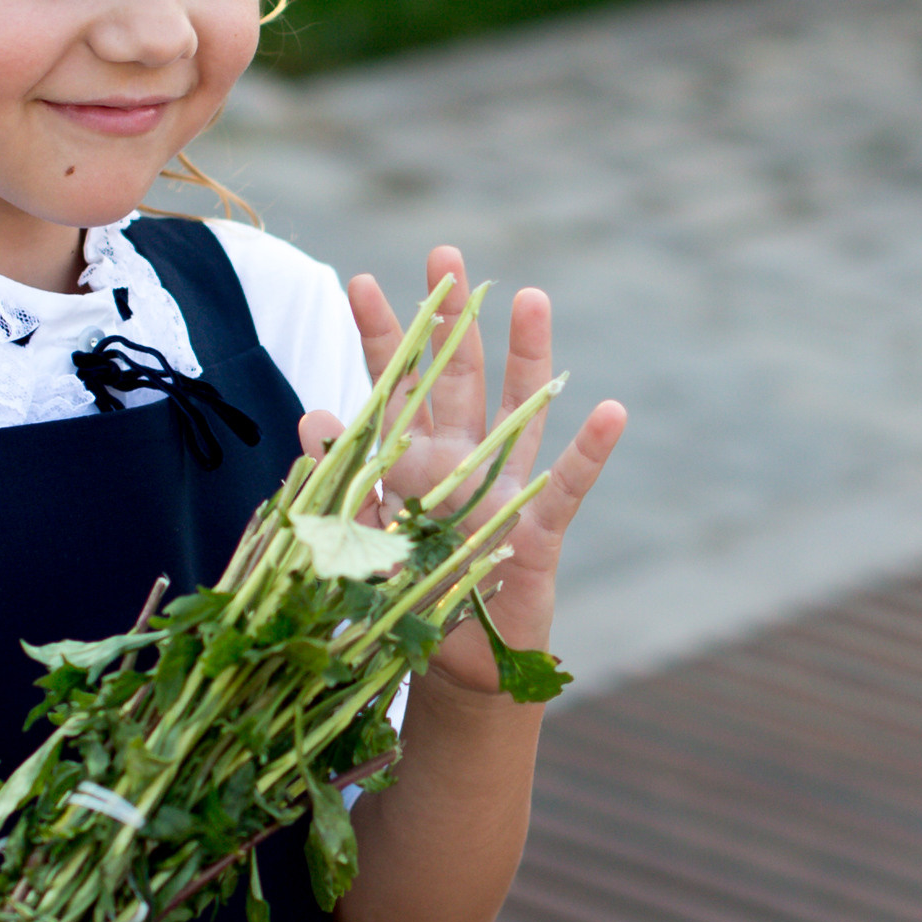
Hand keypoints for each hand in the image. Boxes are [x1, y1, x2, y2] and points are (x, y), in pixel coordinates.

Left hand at [298, 246, 625, 694]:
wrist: (455, 668)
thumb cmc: (409, 602)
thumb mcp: (362, 543)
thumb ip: (342, 481)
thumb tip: (310, 417)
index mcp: (411, 463)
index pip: (393, 387)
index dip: (379, 337)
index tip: (358, 280)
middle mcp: (461, 463)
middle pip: (457, 377)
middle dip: (451, 317)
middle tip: (445, 253)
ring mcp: (505, 489)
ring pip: (520, 409)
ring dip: (528, 354)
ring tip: (533, 297)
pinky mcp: (540, 528)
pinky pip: (568, 483)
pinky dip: (590, 450)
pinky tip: (611, 409)